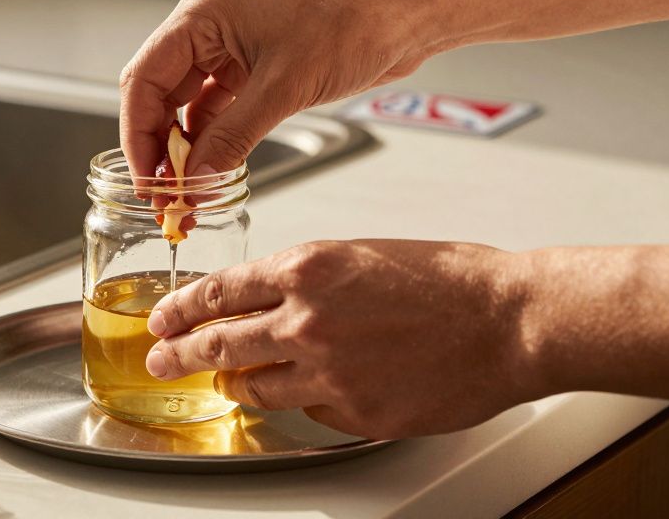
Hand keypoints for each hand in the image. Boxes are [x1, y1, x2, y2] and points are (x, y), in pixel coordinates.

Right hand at [119, 0, 438, 177]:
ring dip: (184, 150)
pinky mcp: (248, 65)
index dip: (137, 134)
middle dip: (158, 148)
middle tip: (163, 197)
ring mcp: (226, 45)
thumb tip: (194, 181)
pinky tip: (209, 172)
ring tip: (185, 194)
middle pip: (158, 93)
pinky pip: (214, 108)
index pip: (144, 78)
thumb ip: (232, 138)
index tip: (146, 180)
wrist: (400, 17)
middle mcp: (206, 25)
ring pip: (184, 105)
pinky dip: (210, 141)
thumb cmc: (351, 25)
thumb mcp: (285, 88)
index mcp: (202, 12)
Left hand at [144, 239, 541, 438]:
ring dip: (233, 385)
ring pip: (254, 386)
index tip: (162, 319)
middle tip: (159, 361)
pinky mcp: (354, 412)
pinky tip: (312, 392)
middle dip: (179, 354)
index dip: (181, 308)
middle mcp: (307, 318)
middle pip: (218, 344)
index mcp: (307, 267)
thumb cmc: (450, 281)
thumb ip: (307, 279)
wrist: (510, 321)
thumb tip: (269, 301)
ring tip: (224, 385)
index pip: (219, 290)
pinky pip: (307, 411)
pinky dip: (303, 401)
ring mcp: (328, 371)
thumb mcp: (361, 255)